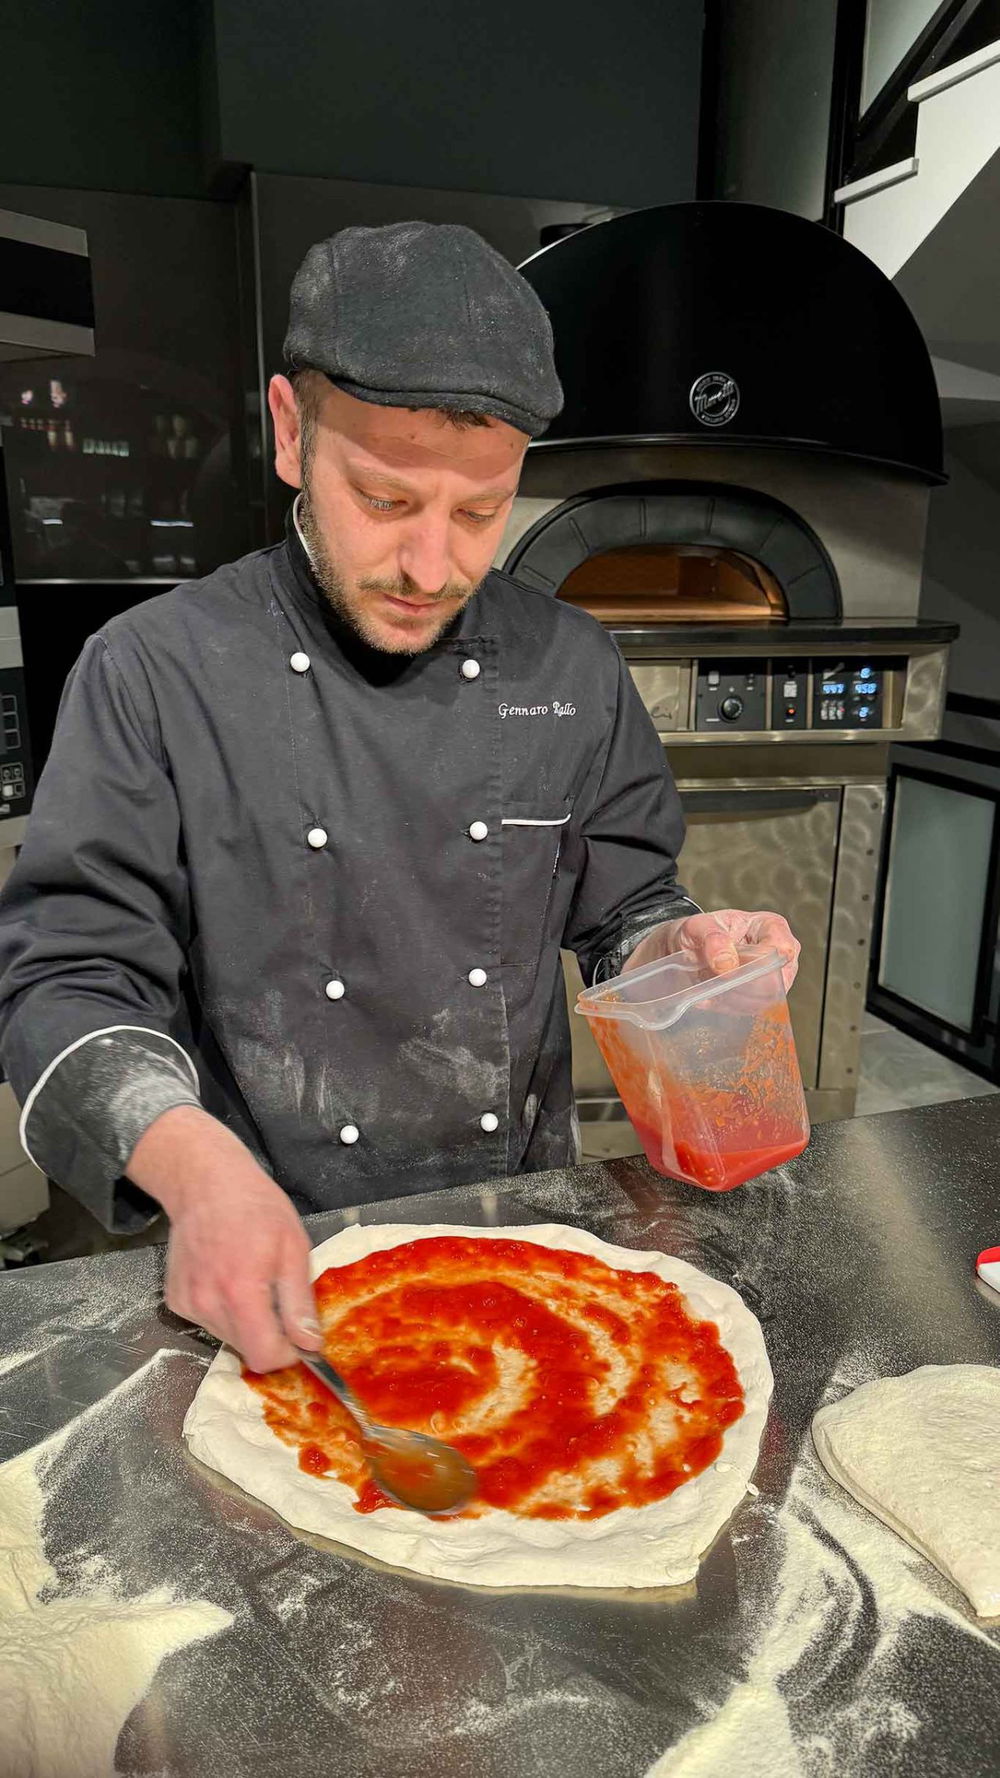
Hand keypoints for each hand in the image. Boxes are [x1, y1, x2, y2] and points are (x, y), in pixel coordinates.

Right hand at [127, 1105, 321, 1371]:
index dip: (288, 1353)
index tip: (298, 1337)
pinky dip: (224, 1311)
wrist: (205, 1183)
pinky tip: (228, 1278)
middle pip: (245, 1349)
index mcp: (241, 1291)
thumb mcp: (294, 1248)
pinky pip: (208, 1322)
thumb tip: (310, 1344)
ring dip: (246, 1323)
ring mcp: (187, 1303)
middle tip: (277, 1299)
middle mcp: (208, 1303)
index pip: (263, 1356)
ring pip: (227, 1337)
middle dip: (268, 1335)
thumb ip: (299, 1303)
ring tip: (251, 1282)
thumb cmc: (256, 1208)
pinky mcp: (176, 1300)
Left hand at [623, 908, 800, 992]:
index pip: (782, 950)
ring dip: (731, 997)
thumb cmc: (695, 933)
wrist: (683, 951)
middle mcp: (777, 956)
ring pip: (762, 1001)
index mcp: (770, 927)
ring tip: (709, 983)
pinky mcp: (757, 1000)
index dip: (758, 964)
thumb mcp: (696, 926)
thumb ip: (712, 938)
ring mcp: (771, 980)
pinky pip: (747, 1012)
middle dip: (742, 984)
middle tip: (714, 978)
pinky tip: (709, 996)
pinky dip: (725, 1006)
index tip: (728, 968)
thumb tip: (727, 962)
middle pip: (775, 981)